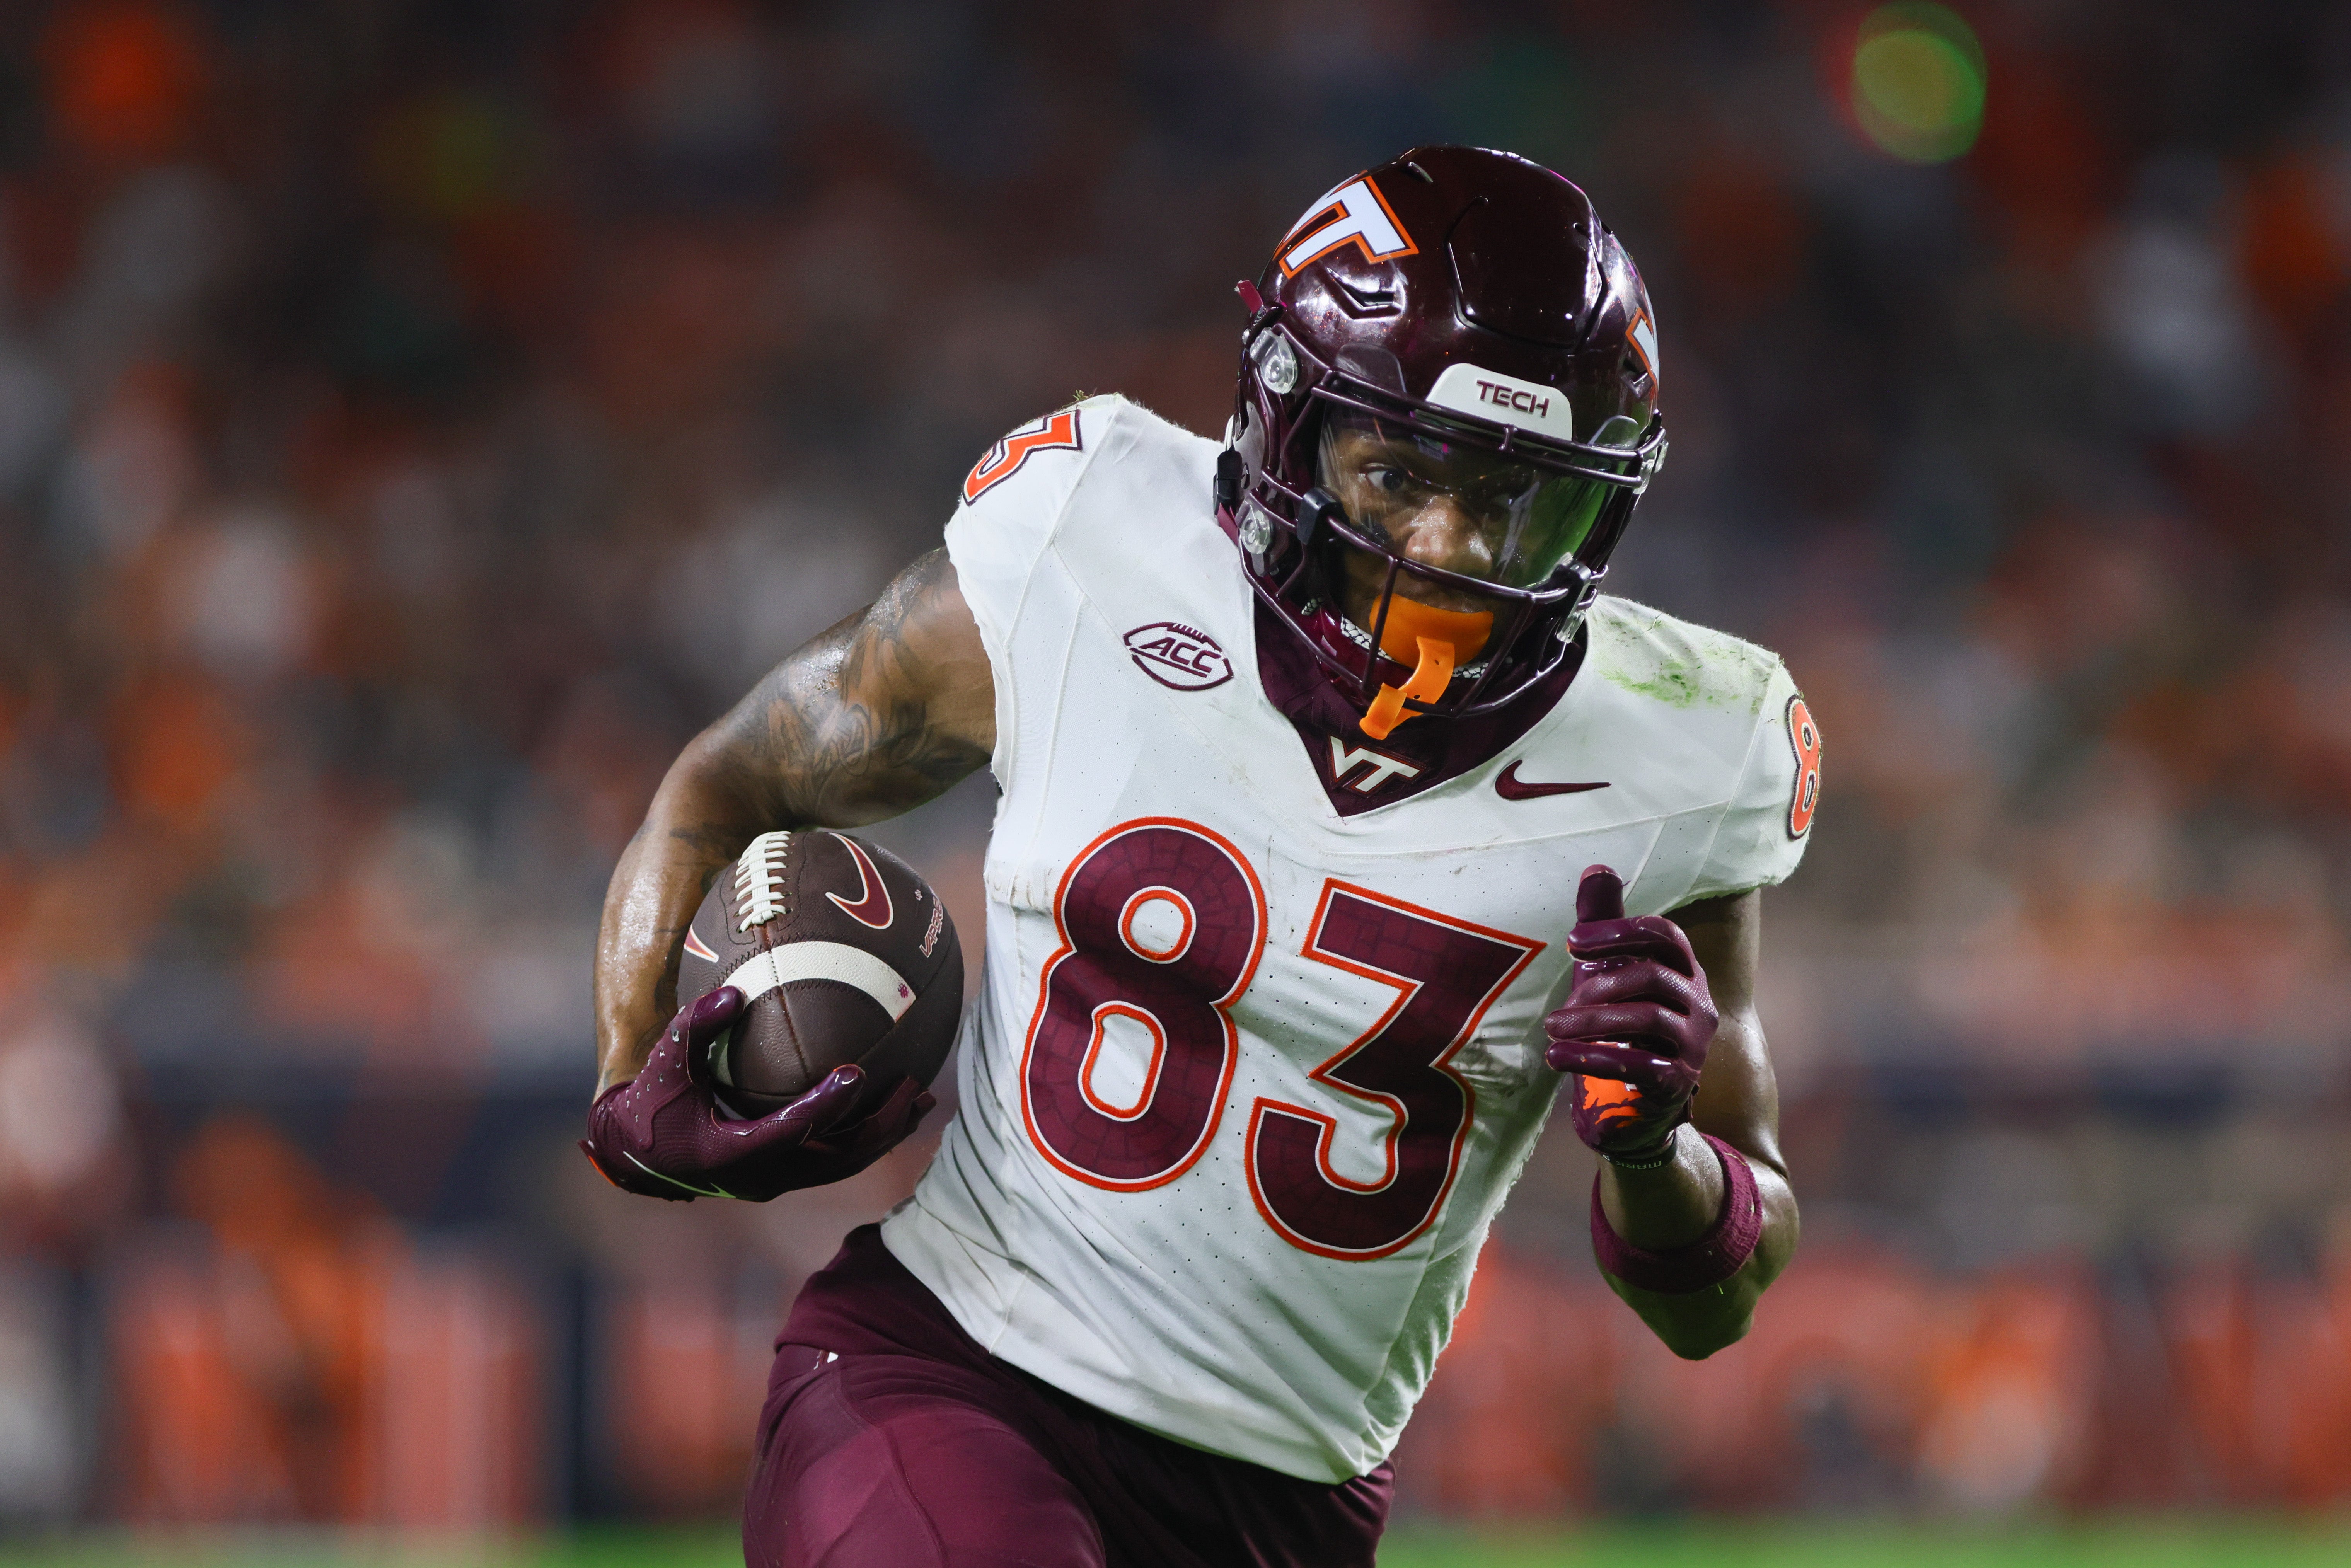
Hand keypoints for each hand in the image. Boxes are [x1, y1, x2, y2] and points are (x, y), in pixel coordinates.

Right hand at [581, 987, 934, 1200]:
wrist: (639, 1156)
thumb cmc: (652, 1103)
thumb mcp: (667, 1063)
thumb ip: (697, 1028)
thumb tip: (733, 991)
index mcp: (732, 1153)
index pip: (790, 1131)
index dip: (825, 1105)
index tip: (856, 1072)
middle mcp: (762, 1177)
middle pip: (837, 1159)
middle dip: (880, 1127)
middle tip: (916, 1089)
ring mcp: (776, 1181)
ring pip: (843, 1164)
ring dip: (884, 1136)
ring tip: (922, 1101)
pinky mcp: (783, 1176)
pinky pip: (835, 1159)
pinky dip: (865, 1137)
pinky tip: (891, 1110)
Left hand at [1544, 865, 1719, 1162]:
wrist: (1632, 1107)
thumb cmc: (1618, 1029)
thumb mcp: (1605, 974)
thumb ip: (1604, 926)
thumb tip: (1598, 868)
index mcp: (1683, 971)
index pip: (1664, 935)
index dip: (1618, 932)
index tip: (1571, 942)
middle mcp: (1698, 1004)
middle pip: (1652, 976)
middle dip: (1597, 986)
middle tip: (1556, 1008)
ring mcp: (1693, 1045)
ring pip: (1647, 1019)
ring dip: (1590, 1022)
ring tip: (1551, 1030)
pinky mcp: (1679, 1084)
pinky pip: (1640, 1067)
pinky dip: (1593, 1058)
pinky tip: (1556, 1058)